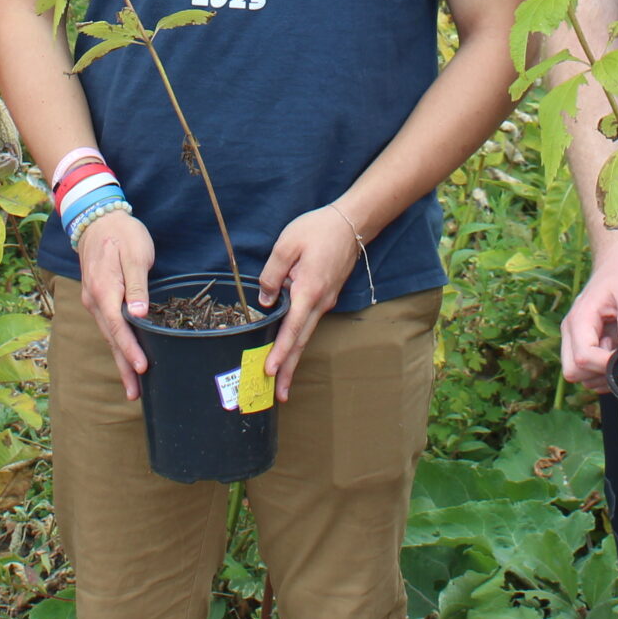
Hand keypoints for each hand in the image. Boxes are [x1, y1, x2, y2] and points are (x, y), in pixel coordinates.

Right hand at [77, 212, 156, 398]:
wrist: (97, 219)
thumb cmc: (122, 234)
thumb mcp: (135, 253)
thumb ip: (137, 284)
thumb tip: (139, 314)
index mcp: (104, 289)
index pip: (117, 326)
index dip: (130, 349)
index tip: (142, 368)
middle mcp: (94, 300)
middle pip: (111, 338)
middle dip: (123, 366)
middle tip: (135, 393)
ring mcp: (93, 301)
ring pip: (108, 335)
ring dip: (120, 360)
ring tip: (132, 386)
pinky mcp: (98, 300)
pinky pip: (107, 327)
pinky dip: (117, 345)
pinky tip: (125, 357)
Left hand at [257, 207, 363, 401]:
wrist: (353, 223)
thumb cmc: (318, 229)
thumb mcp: (287, 244)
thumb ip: (272, 274)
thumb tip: (265, 301)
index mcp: (308, 291)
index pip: (292, 328)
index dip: (280, 352)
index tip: (269, 371)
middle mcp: (320, 302)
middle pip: (301, 341)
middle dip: (289, 369)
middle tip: (278, 395)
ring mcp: (326, 301)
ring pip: (306, 335)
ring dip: (293, 358)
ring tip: (281, 380)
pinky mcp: (326, 296)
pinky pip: (309, 323)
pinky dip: (298, 340)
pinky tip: (289, 347)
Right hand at [561, 253, 617, 391]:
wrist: (617, 265)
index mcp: (579, 320)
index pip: (582, 358)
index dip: (605, 365)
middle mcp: (571, 331)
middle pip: (573, 371)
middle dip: (599, 372)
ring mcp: (575, 338)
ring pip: (579, 375)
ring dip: (601, 373)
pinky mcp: (583, 343)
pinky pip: (587, 370)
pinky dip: (602, 371)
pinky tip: (616, 352)